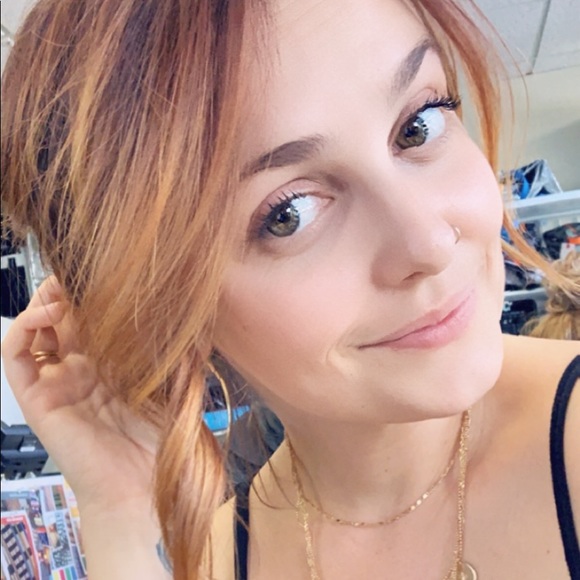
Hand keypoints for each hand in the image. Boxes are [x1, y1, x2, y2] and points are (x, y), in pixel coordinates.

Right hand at [1, 277, 158, 511]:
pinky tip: (47, 312)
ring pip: (35, 332)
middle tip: (79, 270)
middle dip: (66, 292)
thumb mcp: (170, 382)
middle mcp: (79, 372)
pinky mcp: (37, 399)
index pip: (91, 322)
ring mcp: (56, 384)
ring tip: (60, 285)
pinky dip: (24, 328)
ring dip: (42, 303)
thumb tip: (184, 314)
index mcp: (109, 368)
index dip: (91, 297)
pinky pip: (16, 357)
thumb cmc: (160, 440)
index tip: (105, 271)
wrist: (143, 485)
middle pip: (62, 321)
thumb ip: (168, 350)